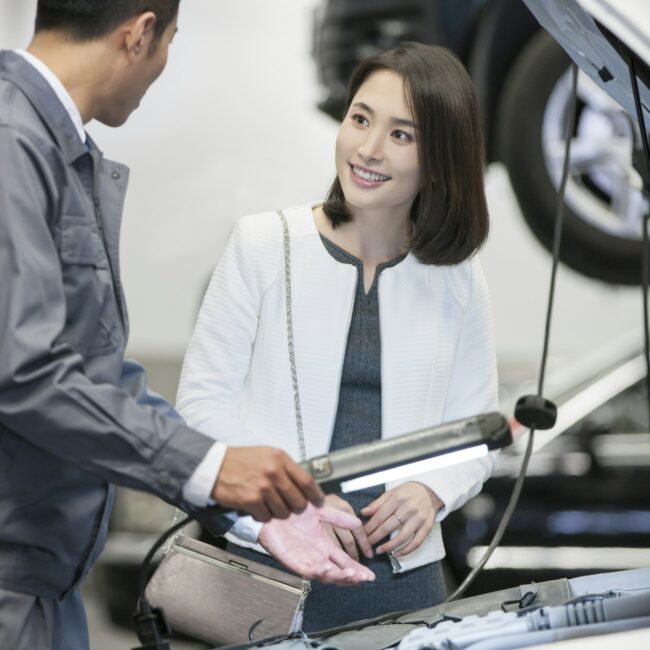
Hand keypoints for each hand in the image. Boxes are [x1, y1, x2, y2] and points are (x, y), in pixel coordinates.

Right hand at [212, 446, 323, 521]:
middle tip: (291, 507)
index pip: (307, 481)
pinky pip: (266, 517)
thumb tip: (304, 486)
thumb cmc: (242, 460)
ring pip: (283, 512)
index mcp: (280, 458)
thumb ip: (285, 468)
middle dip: (297, 508)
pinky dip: (263, 516)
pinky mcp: (251, 500)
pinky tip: (257, 507)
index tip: (318, 502)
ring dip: (278, 512)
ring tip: (269, 504)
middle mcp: (274, 472)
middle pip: (298, 500)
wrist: (215, 466)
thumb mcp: (267, 455)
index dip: (316, 495)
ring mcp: (263, 487)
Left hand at [258, 503, 375, 584]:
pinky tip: (326, 568)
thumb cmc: (293, 509)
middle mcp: (316, 555)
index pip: (344, 561)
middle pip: (337, 571)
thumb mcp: (320, 510)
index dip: (357, 568)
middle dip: (351, 576)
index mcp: (324, 545)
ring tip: (351, 575)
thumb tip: (358, 523)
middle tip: (364, 578)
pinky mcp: (291, 560)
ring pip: (324, 574)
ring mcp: (304, 559)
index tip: (370, 575)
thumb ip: (338, 517)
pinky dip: (316, 571)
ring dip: (338, 576)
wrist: (272, 507)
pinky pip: (305, 569)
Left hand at [361, 482, 443, 556]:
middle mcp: (409, 508)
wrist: (430, 491)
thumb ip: (377, 503)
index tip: (362, 534)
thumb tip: (363, 513)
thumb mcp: (392, 492)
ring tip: (379, 550)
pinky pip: (416, 542)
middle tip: (367, 544)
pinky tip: (396, 553)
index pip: (380, 515)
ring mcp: (419, 519)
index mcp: (398, 498)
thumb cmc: (408, 492)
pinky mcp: (427, 527)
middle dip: (375, 537)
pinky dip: (406, 550)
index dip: (370, 526)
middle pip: (389, 527)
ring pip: (402, 537)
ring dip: (389, 546)